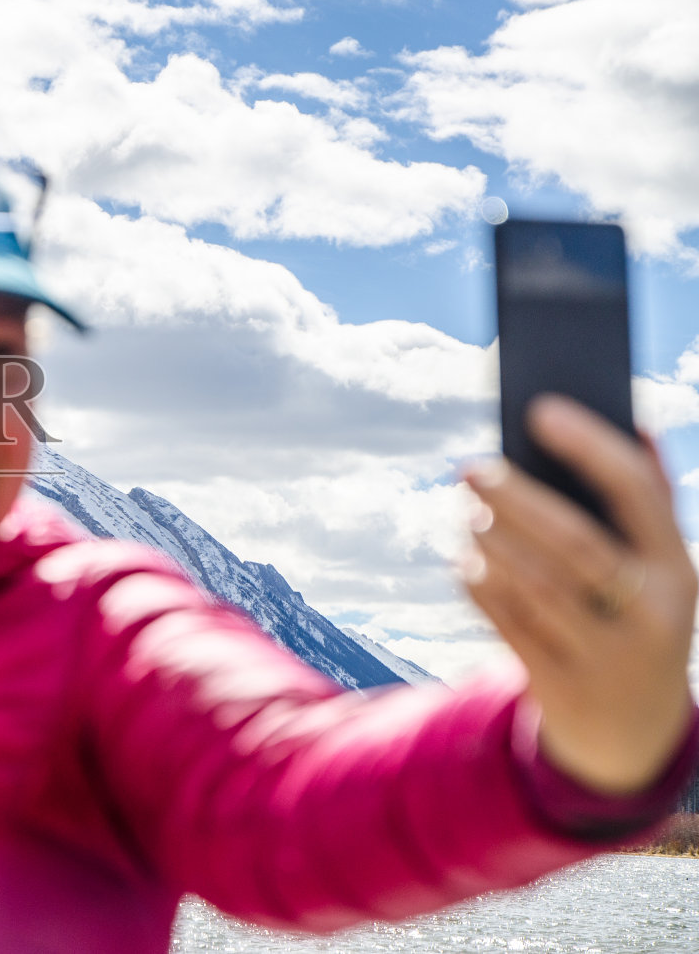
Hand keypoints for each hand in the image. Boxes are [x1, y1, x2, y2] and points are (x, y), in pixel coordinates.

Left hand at [461, 394, 696, 795]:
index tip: (540, 409)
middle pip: (574, 541)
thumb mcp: (658, 569)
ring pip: (534, 584)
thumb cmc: (637, 617)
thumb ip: (649, 500)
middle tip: (471, 466)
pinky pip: (508, 623)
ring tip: (467, 513)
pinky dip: (479, 585)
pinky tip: (464, 560)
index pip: (637, 493)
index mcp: (677, 569)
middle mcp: (649, 612)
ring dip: (490, 541)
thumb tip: (631, 422)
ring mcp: (606, 654)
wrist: (634, 732)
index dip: (589, 446)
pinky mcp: (561, 685)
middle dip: (517, 498)